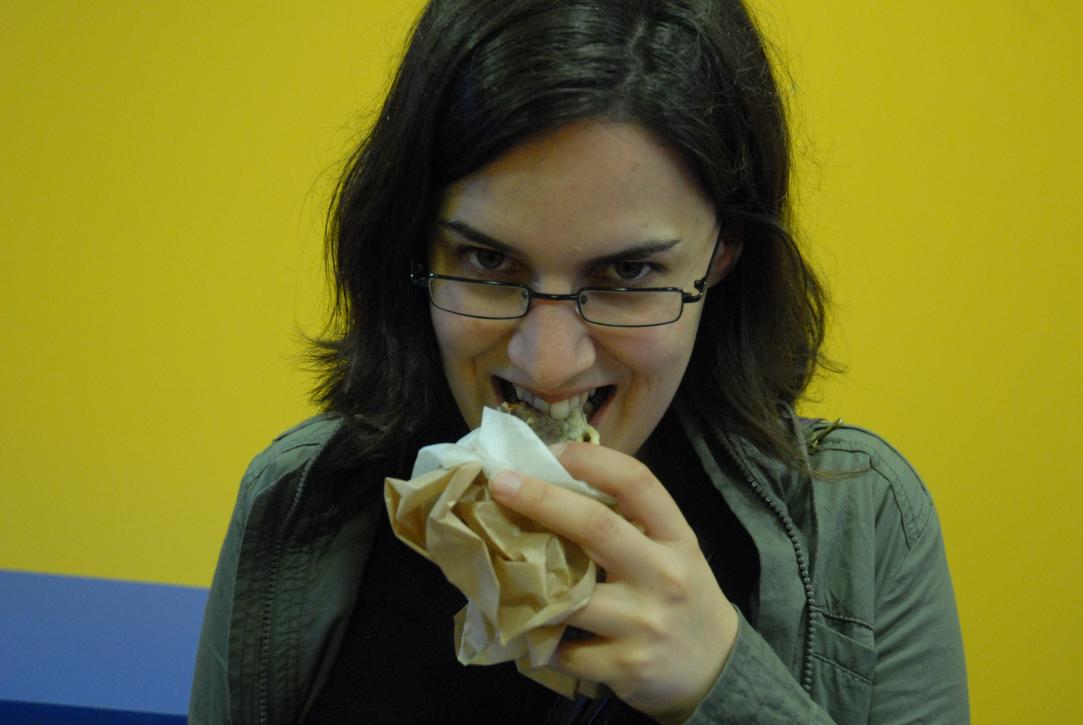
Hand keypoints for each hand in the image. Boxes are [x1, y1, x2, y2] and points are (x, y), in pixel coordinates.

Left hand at [489, 442, 738, 721]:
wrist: (715, 669)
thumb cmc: (680, 595)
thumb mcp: (672, 549)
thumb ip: (629, 521)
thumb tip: (555, 483)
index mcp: (676, 537)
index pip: (637, 483)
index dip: (591, 459)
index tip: (552, 452)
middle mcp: (663, 575)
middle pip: (596, 527)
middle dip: (541, 500)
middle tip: (501, 483)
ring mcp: (644, 623)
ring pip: (569, 596)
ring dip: (527, 581)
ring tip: (497, 565)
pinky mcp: (625, 667)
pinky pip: (565, 650)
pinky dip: (539, 638)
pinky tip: (528, 629)